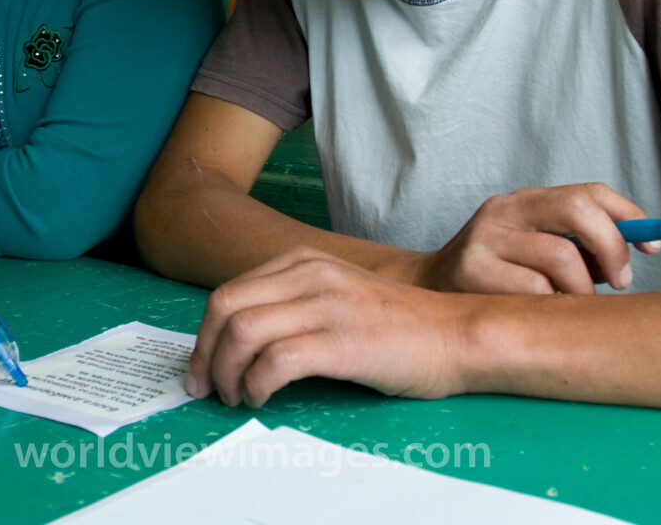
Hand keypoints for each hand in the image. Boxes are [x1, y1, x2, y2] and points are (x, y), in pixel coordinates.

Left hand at [188, 247, 473, 407]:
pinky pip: (275, 362)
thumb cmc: (401, 324)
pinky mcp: (343, 342)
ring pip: (243, 333)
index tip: (202, 368)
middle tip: (206, 388)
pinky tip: (263, 398)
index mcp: (305, 262)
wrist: (458, 333)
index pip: (228, 293)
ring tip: (237, 397)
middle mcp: (311, 275)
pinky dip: (257, 384)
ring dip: (227, 373)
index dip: (204, 336)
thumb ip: (296, 301)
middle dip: (204, 355)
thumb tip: (242, 340)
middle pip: (225, 309)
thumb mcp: (339, 293)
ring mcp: (328, 306)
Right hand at [381, 183, 660, 295]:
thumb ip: (580, 248)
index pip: (589, 192)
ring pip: (561, 257)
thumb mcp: (536, 250)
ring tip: (572, 302)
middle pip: (577, 209)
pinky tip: (538, 311)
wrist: (425, 292)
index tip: (651, 248)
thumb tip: (635, 252)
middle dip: (611, 247)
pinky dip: (549, 305)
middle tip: (619, 280)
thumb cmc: (497, 278)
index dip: (628, 217)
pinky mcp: (471, 271)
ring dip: (582, 289)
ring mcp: (485, 238)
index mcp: (526, 201)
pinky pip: (534, 290)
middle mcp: (504, 211)